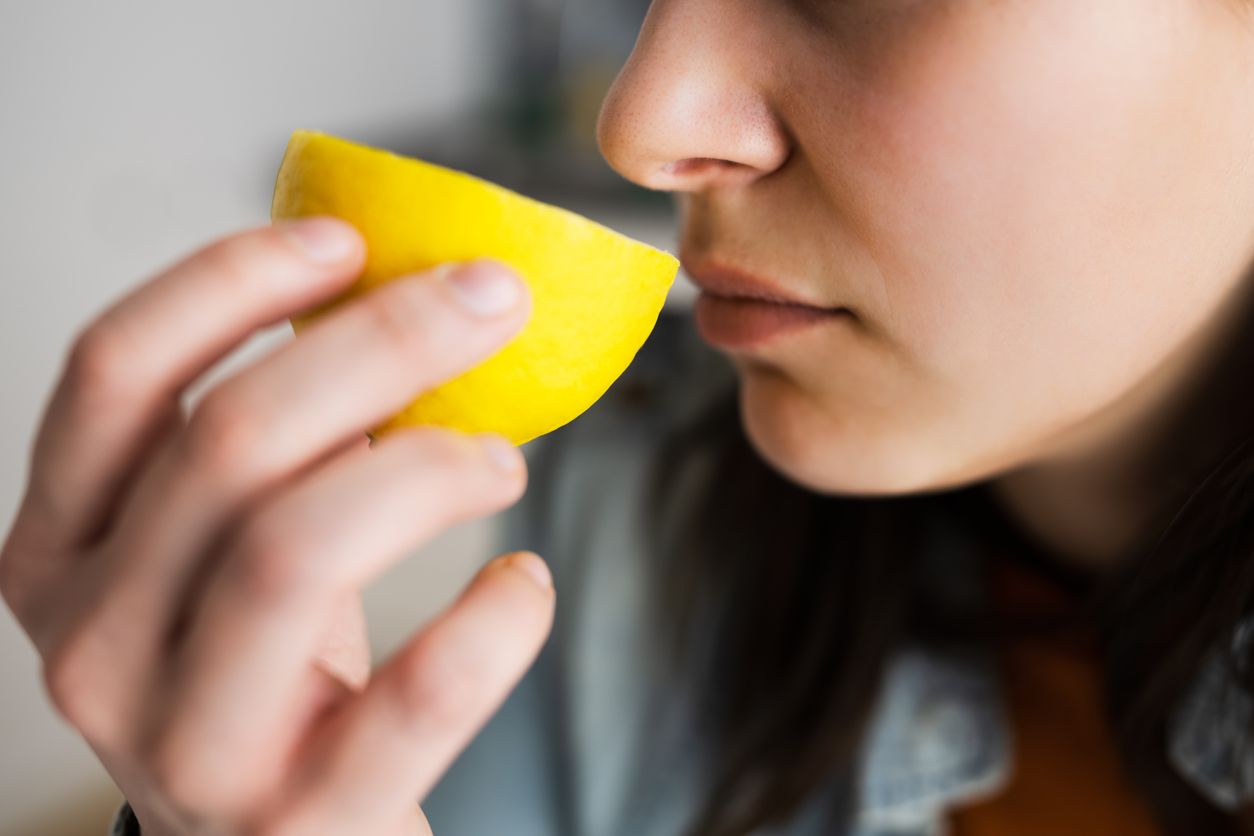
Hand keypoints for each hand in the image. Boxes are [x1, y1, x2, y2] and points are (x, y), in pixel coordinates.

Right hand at [0, 218, 554, 834]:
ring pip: (296, 549)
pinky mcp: (300, 822)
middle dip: (381, 341)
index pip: (113, 370)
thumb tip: (401, 297)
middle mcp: (92, 643)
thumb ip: (273, 441)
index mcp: (58, 546)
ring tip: (503, 457)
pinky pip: (415, 696)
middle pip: (228, 441)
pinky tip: (524, 582)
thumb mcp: (225, 545)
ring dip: (428, 468)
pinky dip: (494, 620)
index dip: (233, 278)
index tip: (349, 240)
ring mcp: (184, 744)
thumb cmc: (264, 669)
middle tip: (490, 301)